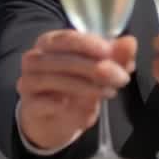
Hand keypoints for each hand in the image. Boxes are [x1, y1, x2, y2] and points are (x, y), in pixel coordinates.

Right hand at [16, 30, 135, 151]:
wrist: (55, 119)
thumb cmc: (76, 87)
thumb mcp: (99, 70)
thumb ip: (115, 56)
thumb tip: (130, 43)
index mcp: (50, 42)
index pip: (68, 38)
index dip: (90, 45)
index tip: (110, 52)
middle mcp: (35, 58)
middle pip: (65, 60)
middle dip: (96, 68)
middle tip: (121, 78)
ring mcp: (28, 81)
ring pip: (58, 80)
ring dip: (87, 87)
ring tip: (110, 92)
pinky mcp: (28, 104)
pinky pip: (44, 103)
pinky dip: (62, 105)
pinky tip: (78, 108)